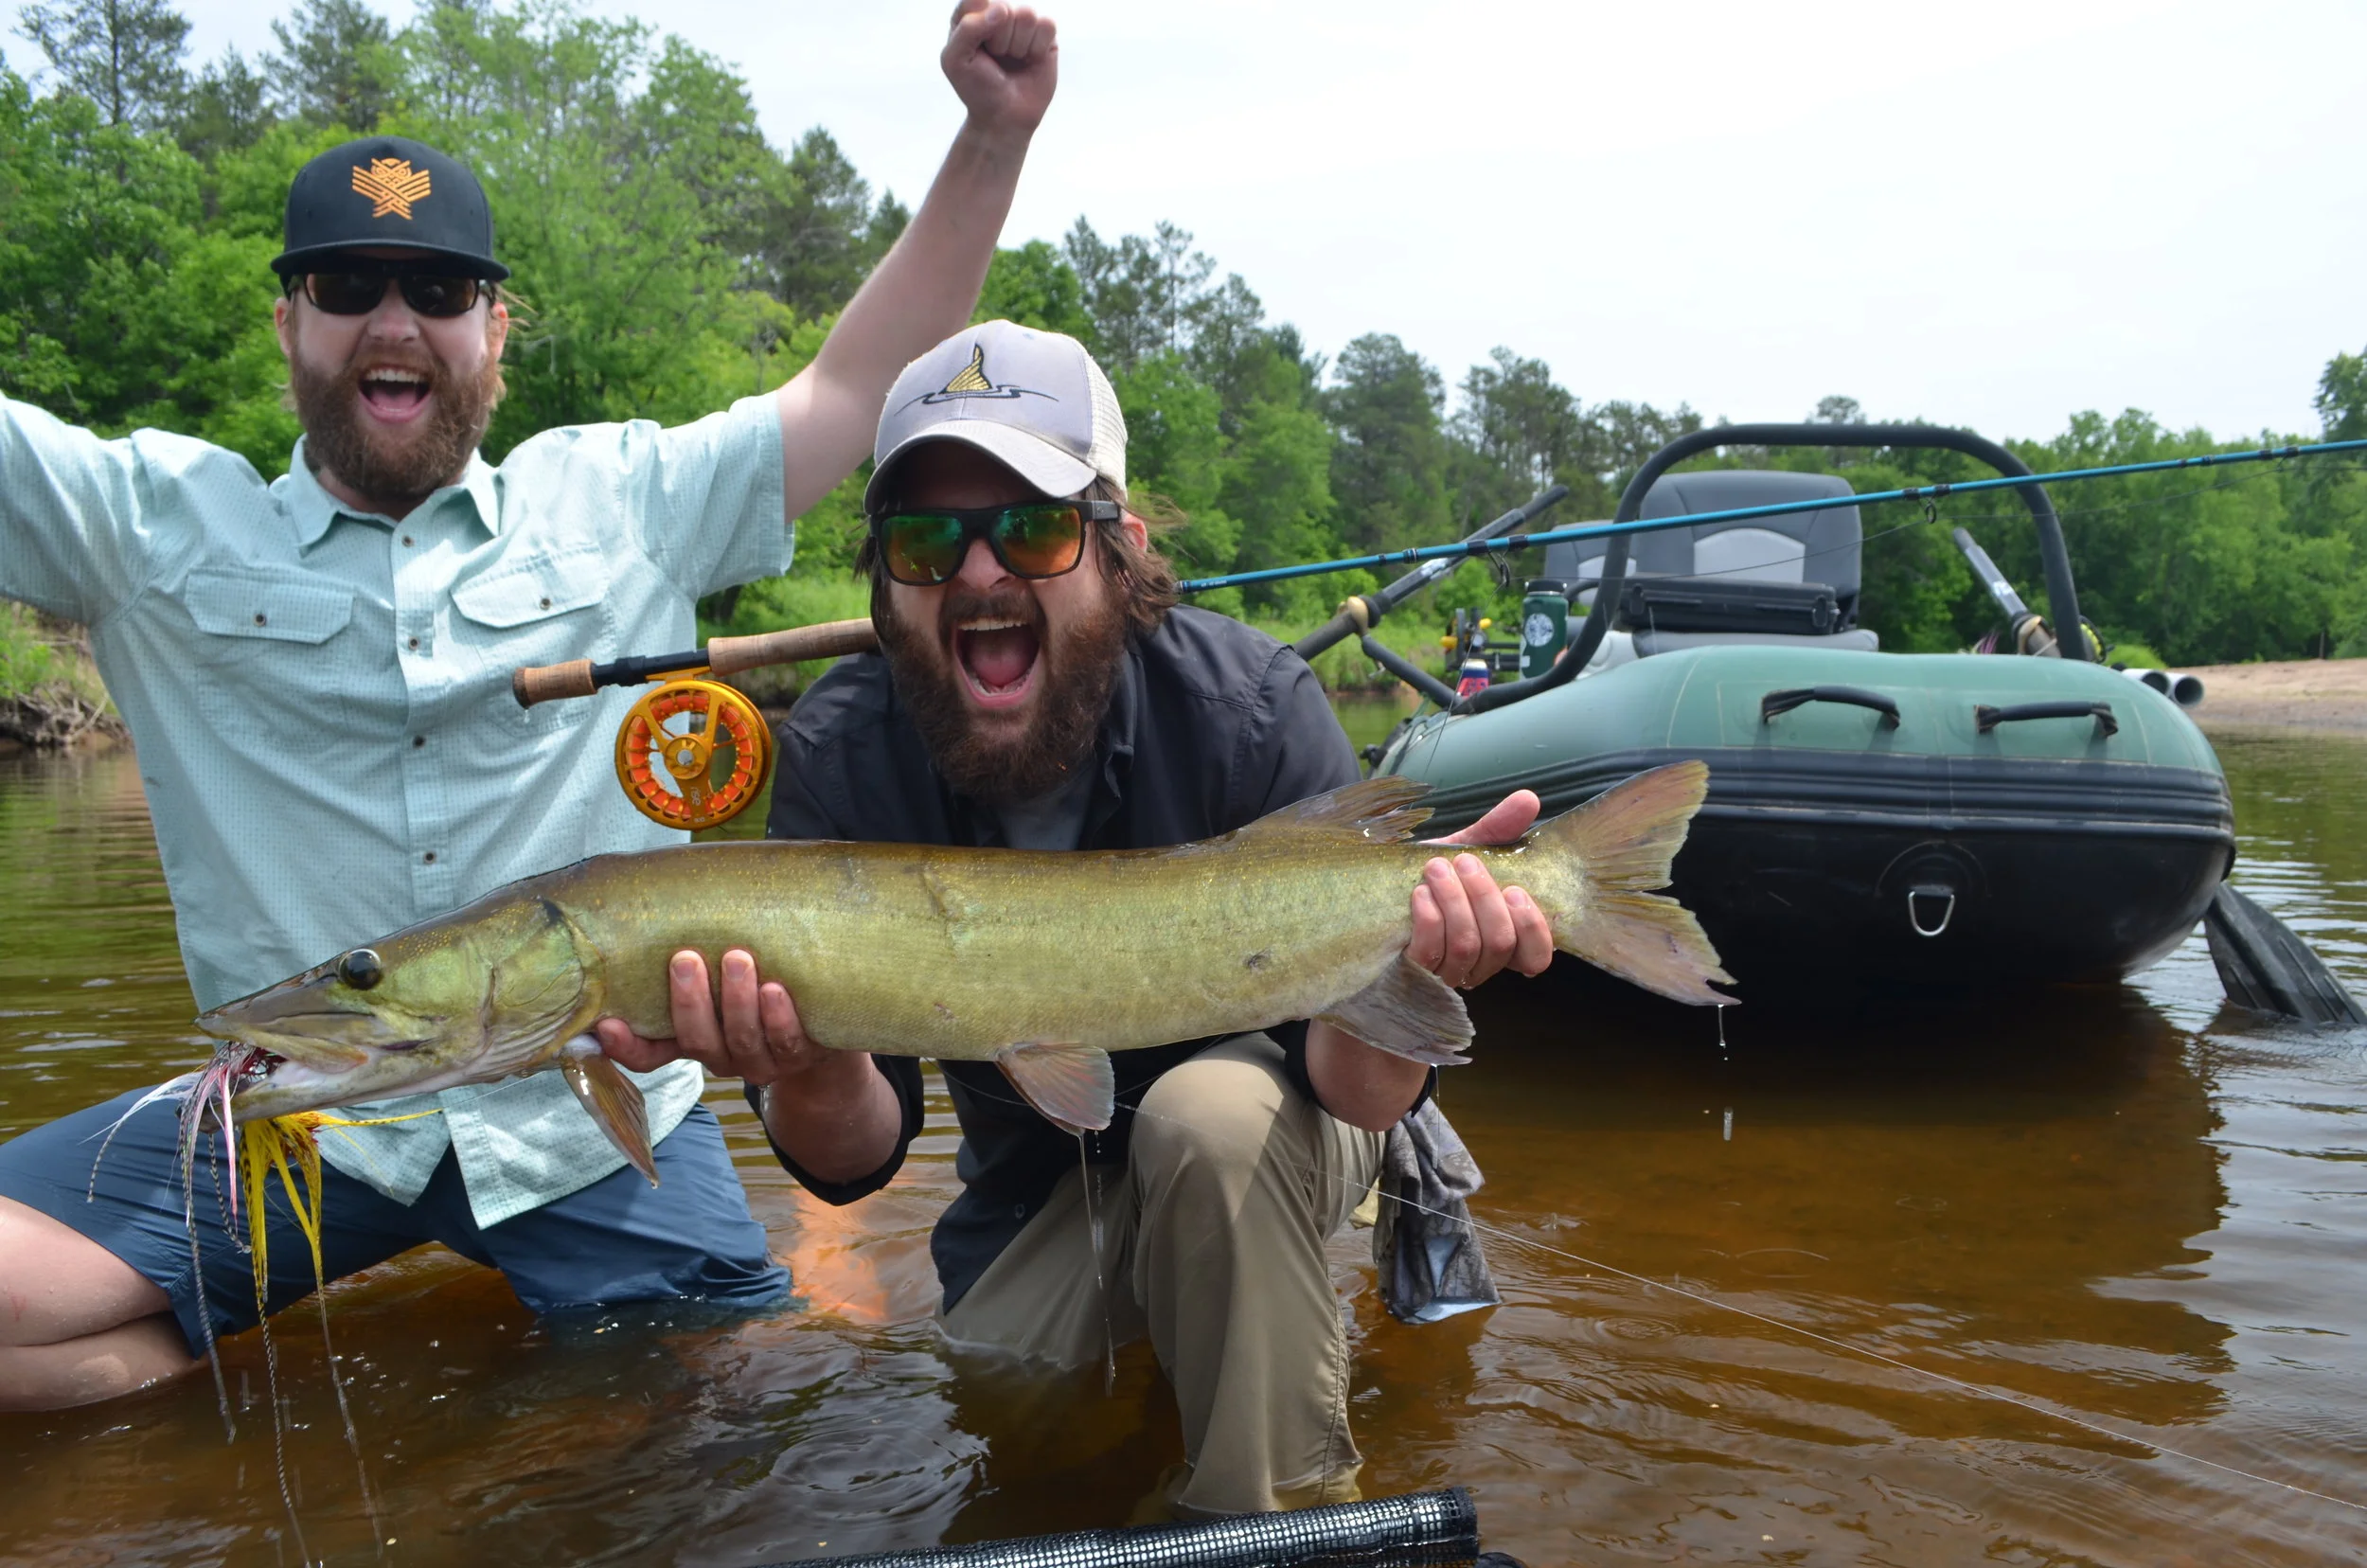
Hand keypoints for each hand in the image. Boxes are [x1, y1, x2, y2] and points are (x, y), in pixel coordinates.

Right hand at [596, 949, 851, 1089]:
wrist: (825, 1012)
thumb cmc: (758, 979)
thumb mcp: (720, 972)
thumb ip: (692, 951)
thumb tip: (662, 891)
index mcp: (693, 1038)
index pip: (649, 1054)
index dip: (626, 1046)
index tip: (607, 1023)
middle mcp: (723, 1055)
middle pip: (698, 1041)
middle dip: (690, 1003)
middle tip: (686, 959)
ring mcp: (762, 1059)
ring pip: (742, 1041)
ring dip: (737, 1002)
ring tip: (737, 959)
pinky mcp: (801, 1054)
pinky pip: (788, 1042)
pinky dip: (779, 1017)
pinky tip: (775, 989)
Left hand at [943, 0, 1057, 142]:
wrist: (1004, 118)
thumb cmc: (977, 88)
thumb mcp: (955, 59)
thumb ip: (968, 27)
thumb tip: (1003, 9)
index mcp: (971, 15)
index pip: (976, 0)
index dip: (977, 25)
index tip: (977, 48)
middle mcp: (998, 15)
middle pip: (1003, 6)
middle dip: (998, 40)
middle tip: (995, 59)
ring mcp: (1022, 24)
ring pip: (1026, 14)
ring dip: (1018, 45)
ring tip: (1013, 60)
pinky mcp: (1046, 36)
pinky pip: (1047, 25)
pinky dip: (1037, 48)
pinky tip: (1031, 60)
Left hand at [1408, 790, 1556, 988]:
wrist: (1382, 880)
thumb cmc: (1435, 872)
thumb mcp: (1468, 848)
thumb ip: (1499, 829)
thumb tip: (1528, 799)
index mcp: (1503, 938)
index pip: (1536, 958)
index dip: (1532, 929)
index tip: (1515, 890)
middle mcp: (1479, 964)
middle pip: (1500, 944)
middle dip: (1484, 898)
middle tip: (1466, 862)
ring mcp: (1447, 971)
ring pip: (1466, 948)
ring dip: (1454, 902)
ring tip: (1437, 869)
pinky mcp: (1414, 971)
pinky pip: (1429, 952)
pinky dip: (1429, 919)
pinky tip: (1420, 893)